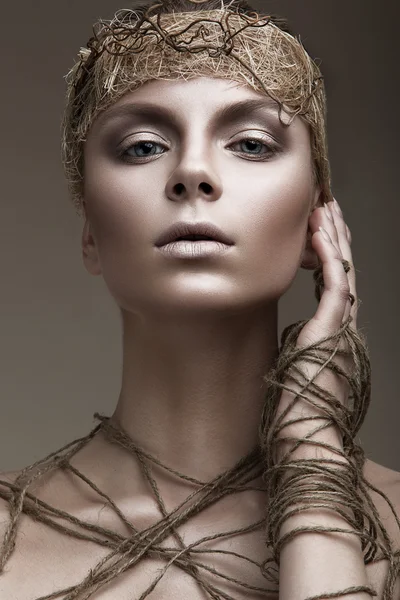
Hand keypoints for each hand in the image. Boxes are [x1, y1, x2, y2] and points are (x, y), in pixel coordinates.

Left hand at [274, 199, 357, 459]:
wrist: (303, 434)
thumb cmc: (294, 406)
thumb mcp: (294, 364)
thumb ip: (299, 344)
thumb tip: (291, 333)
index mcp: (332, 331)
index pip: (333, 281)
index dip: (327, 252)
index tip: (316, 228)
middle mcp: (341, 324)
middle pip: (342, 268)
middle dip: (334, 235)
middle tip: (326, 206)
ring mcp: (340, 325)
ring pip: (342, 270)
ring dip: (333, 238)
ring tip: (324, 209)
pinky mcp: (331, 329)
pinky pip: (334, 284)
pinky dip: (327, 256)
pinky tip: (318, 234)